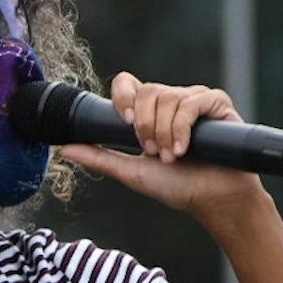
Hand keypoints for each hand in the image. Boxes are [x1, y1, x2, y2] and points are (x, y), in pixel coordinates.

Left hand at [58, 73, 272, 228]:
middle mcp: (171, 100)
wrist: (211, 200)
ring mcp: (195, 99)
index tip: (124, 124)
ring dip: (164, 133)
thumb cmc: (175, 186)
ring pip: (168, 97)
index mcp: (150, 112)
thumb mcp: (131, 171)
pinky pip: (192, 102)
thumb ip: (100, 158)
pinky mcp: (217, 103)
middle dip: (144, 126)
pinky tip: (183, 150)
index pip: (128, 82)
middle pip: (147, 90)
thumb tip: (64, 149)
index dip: (122, 96)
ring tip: (171, 157)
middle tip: (152, 152)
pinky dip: (182, 128)